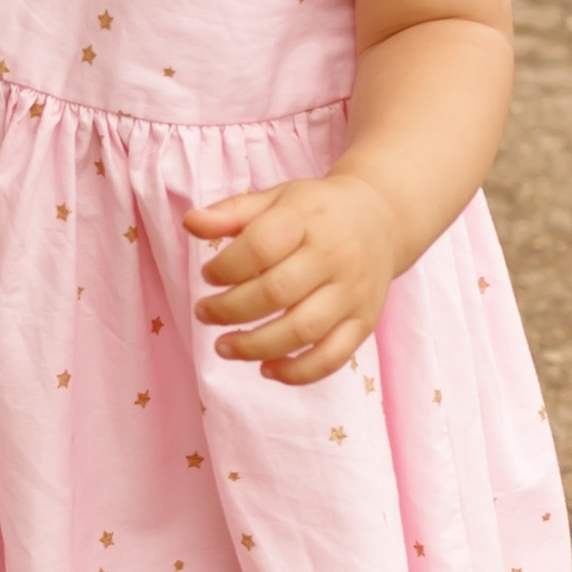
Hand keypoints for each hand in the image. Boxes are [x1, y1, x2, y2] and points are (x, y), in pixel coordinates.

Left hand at [183, 173, 399, 384]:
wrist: (381, 219)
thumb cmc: (315, 212)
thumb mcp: (275, 199)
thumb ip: (232, 213)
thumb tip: (190, 223)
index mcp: (307, 219)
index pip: (260, 247)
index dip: (225, 267)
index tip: (208, 276)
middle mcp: (334, 256)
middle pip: (277, 293)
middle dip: (230, 310)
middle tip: (204, 313)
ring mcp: (352, 292)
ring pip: (302, 330)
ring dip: (256, 346)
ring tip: (223, 347)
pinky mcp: (365, 322)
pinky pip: (332, 357)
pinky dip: (297, 372)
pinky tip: (266, 369)